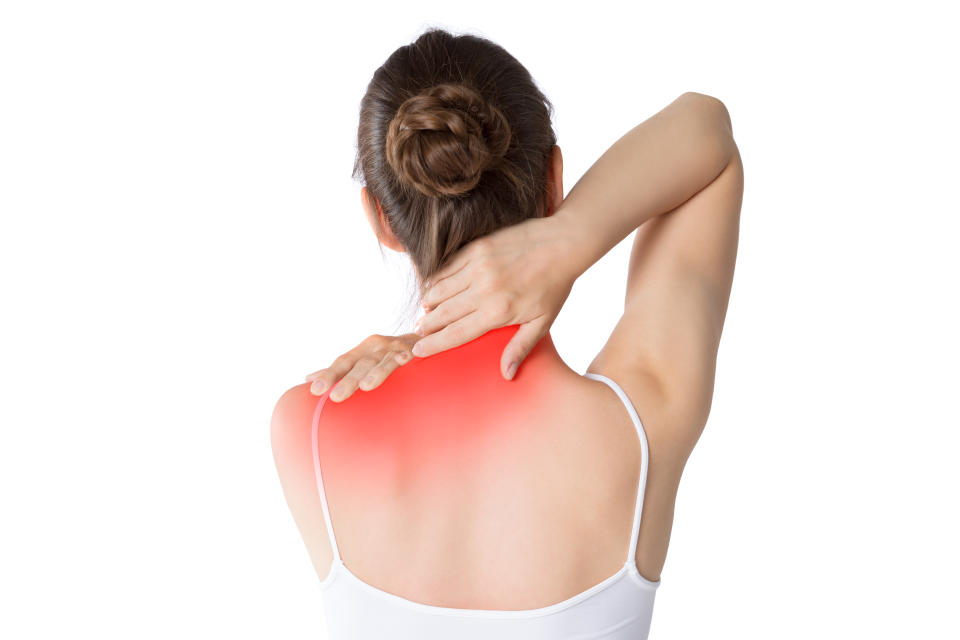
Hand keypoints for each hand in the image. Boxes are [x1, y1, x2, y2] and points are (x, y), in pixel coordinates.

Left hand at [305, 333, 419, 400]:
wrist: (421, 337)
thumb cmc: (386, 355)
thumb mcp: (362, 359)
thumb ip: (339, 370)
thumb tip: (308, 379)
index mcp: (362, 350)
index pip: (342, 362)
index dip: (329, 375)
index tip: (314, 390)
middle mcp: (377, 347)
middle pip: (360, 364)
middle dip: (347, 380)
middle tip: (335, 397)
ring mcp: (396, 348)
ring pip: (384, 361)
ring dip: (376, 372)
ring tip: (365, 386)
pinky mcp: (414, 351)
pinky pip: (410, 354)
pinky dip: (406, 356)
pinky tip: (404, 361)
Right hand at [412, 214, 581, 379]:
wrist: (562, 244)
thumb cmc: (554, 286)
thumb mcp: (542, 322)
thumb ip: (520, 348)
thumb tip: (506, 375)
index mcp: (498, 312)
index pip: (457, 333)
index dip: (435, 344)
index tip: (418, 351)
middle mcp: (484, 289)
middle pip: (443, 313)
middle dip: (426, 326)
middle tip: (417, 333)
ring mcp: (478, 266)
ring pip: (440, 289)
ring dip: (429, 303)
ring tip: (424, 313)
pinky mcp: (477, 248)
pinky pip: (447, 267)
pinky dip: (437, 280)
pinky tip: (434, 287)